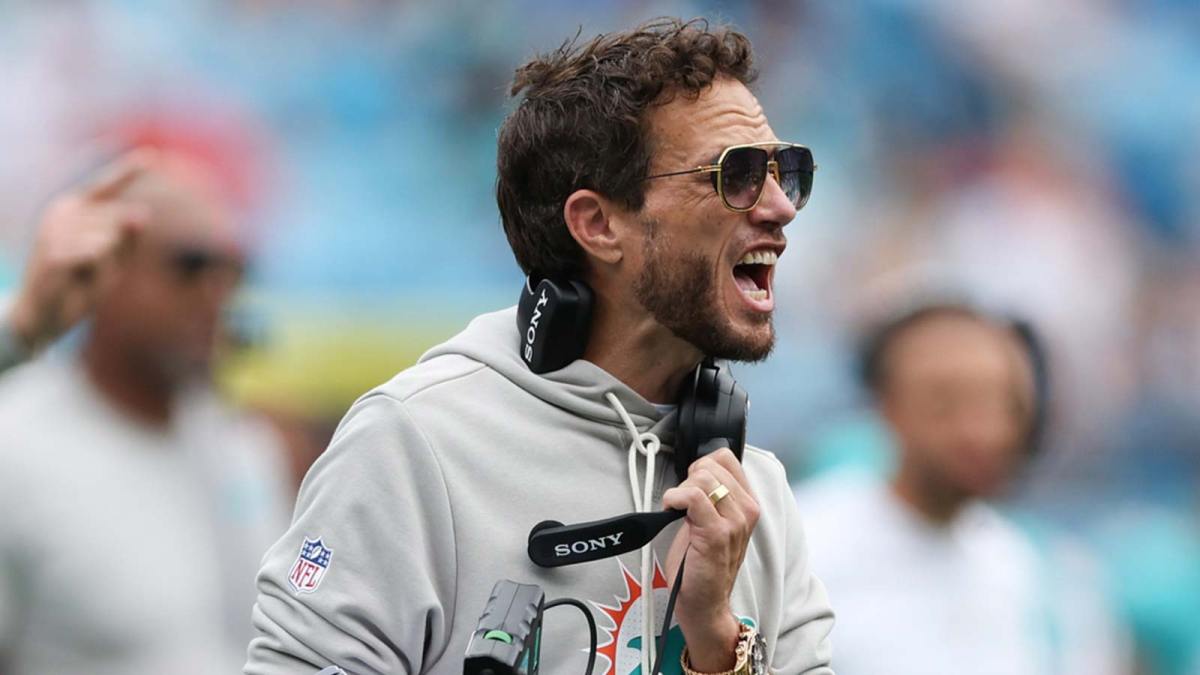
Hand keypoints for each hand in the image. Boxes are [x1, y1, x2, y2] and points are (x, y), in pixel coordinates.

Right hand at [7, 151, 152, 350]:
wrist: (42, 317)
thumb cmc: (80, 286)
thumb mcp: (115, 261)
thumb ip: (130, 237)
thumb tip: (142, 215)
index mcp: (75, 209)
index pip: (106, 186)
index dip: (128, 171)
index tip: (153, 155)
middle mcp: (62, 211)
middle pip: (121, 220)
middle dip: (119, 253)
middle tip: (92, 270)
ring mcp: (56, 229)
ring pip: (111, 239)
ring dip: (108, 267)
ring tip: (83, 277)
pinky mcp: (54, 251)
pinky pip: (98, 254)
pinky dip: (98, 273)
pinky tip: (76, 281)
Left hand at [662, 448, 759, 671]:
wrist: (704, 602)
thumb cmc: (702, 562)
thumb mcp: (713, 520)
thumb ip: (712, 494)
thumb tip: (695, 469)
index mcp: (748, 503)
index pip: (726, 457)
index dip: (701, 466)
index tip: (692, 487)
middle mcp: (747, 509)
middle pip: (710, 464)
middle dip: (688, 479)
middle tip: (683, 504)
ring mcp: (735, 522)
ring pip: (701, 478)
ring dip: (680, 491)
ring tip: (678, 511)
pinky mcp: (717, 533)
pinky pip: (692, 496)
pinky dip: (674, 499)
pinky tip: (671, 512)